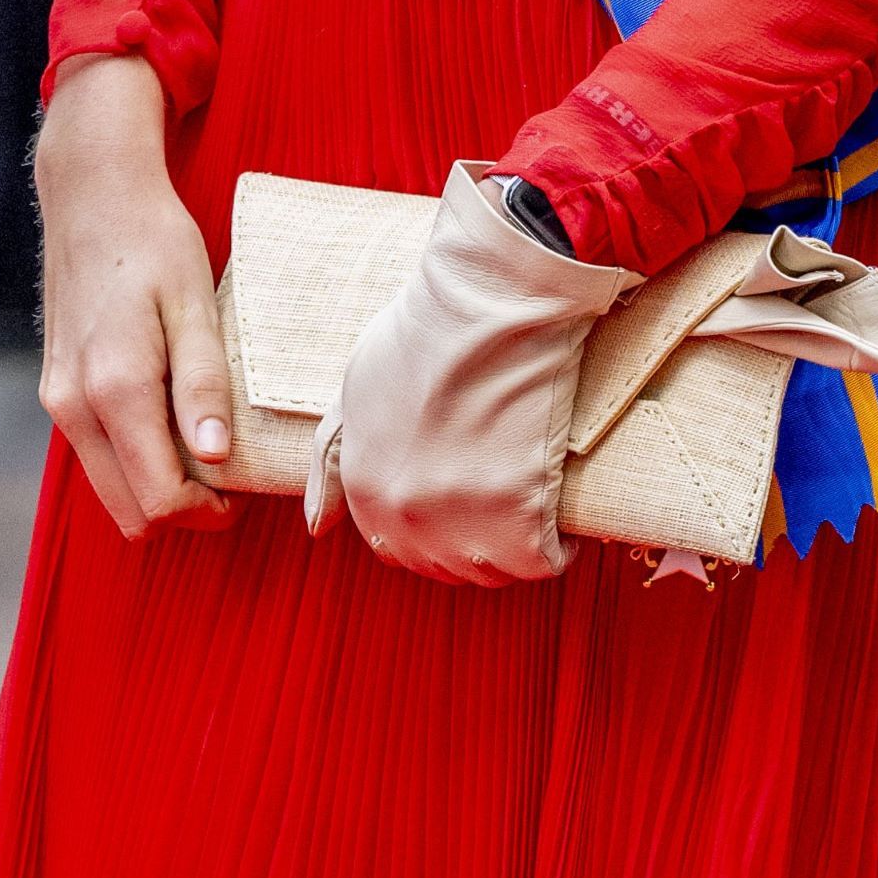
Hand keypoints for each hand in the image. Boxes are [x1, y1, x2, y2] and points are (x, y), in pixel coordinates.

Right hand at [34, 56, 238, 538]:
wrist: (93, 197)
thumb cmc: (153, 243)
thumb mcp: (193, 306)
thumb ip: (202, 385)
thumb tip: (213, 457)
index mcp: (115, 388)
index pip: (160, 497)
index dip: (207, 512)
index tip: (241, 491)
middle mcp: (75, 405)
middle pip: (130, 511)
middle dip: (183, 510)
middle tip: (227, 480)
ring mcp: (58, 401)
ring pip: (109, 490)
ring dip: (155, 488)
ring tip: (201, 448)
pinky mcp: (54, 392)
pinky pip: (96, 456)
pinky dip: (132, 461)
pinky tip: (167, 423)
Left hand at [312, 167, 633, 585]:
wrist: (489, 306)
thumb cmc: (425, 335)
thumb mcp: (354, 393)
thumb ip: (332, 464)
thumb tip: (317, 527)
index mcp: (365, 489)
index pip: (393, 549)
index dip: (429, 532)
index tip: (460, 506)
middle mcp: (406, 516)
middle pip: (445, 567)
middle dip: (471, 544)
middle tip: (503, 505)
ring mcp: (463, 522)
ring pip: (494, 571)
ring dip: (515, 549)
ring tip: (531, 506)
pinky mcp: (520, 518)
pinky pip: (545, 562)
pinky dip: (559, 546)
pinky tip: (560, 517)